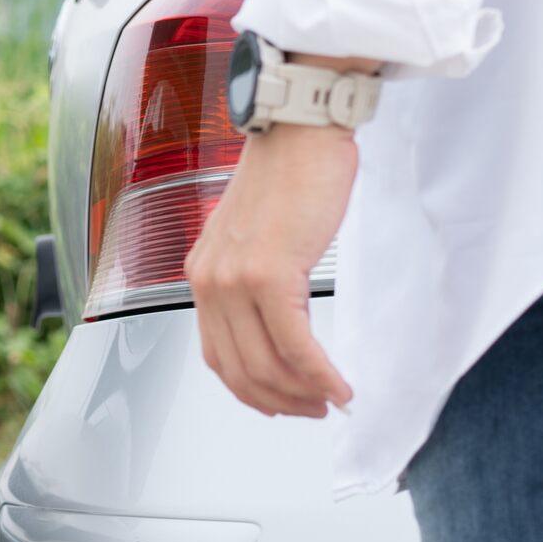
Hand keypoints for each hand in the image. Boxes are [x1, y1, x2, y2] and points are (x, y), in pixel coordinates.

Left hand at [188, 125, 357, 417]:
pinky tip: (339, 385)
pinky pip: (294, 345)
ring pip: (265, 365)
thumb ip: (257, 281)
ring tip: (331, 399)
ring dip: (302, 394)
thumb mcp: (258, 236)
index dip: (252, 390)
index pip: (218, 355)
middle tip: (314, 409)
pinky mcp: (269, 274)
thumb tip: (282, 328)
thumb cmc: (290, 174)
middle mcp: (209, 280)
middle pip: (239, 370)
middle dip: (280, 401)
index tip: (284, 401)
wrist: (301, 131)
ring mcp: (235, 279)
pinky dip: (319, 374)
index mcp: (204, 273)